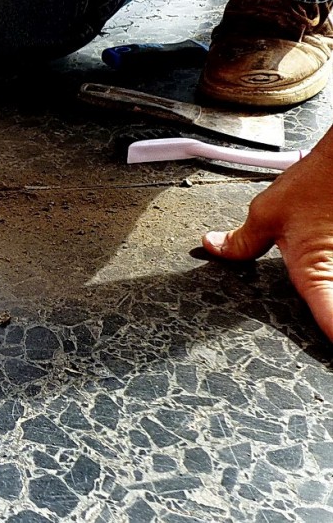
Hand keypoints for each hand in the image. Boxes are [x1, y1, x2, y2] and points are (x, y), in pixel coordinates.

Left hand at [203, 147, 332, 339]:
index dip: (331, 336)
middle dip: (328, 320)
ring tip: (321, 312)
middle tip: (322, 331)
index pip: (330, 320)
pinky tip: (323, 272)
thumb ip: (241, 240)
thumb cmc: (315, 184)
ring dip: (329, 299)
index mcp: (314, 274)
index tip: (328, 352)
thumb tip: (216, 247)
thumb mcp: (266, 214)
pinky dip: (330, 285)